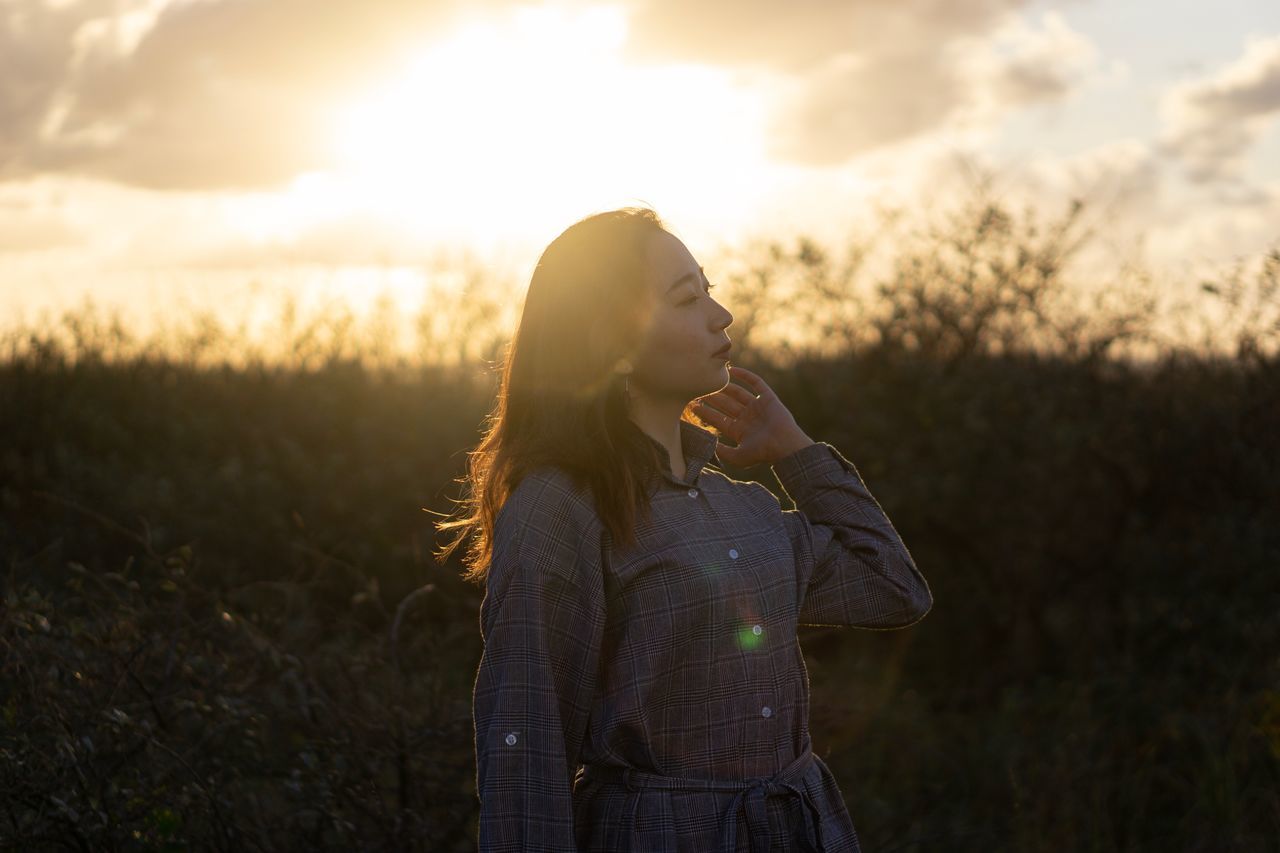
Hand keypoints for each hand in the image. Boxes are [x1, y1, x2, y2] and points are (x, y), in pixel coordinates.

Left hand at [692, 365, 813, 467]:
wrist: (784, 446)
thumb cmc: (763, 453)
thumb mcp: (738, 457)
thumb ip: (722, 452)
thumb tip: (707, 445)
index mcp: (740, 430)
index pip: (719, 419)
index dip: (705, 413)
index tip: (692, 405)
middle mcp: (747, 417)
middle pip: (725, 404)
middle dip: (712, 398)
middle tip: (696, 389)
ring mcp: (757, 407)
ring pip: (737, 392)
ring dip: (724, 387)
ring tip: (710, 379)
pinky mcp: (768, 398)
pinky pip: (755, 383)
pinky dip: (744, 375)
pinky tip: (732, 370)